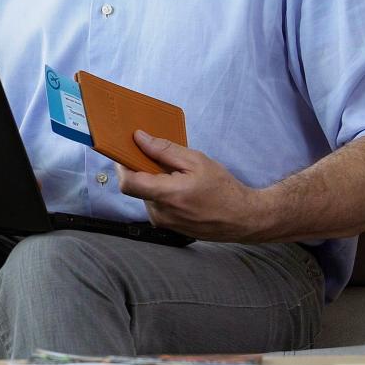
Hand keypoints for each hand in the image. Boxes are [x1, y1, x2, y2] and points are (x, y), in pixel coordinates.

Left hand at [116, 130, 269, 241]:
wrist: (243, 218)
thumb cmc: (223, 188)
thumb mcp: (196, 161)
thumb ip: (164, 150)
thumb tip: (139, 138)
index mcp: (168, 196)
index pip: (128, 182)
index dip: (122, 164)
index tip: (125, 150)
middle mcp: (161, 213)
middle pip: (136, 186)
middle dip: (143, 169)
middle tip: (158, 157)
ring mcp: (164, 223)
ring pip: (145, 194)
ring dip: (154, 181)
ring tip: (177, 175)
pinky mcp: (168, 226)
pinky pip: (155, 204)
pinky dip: (161, 191)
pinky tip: (179, 186)